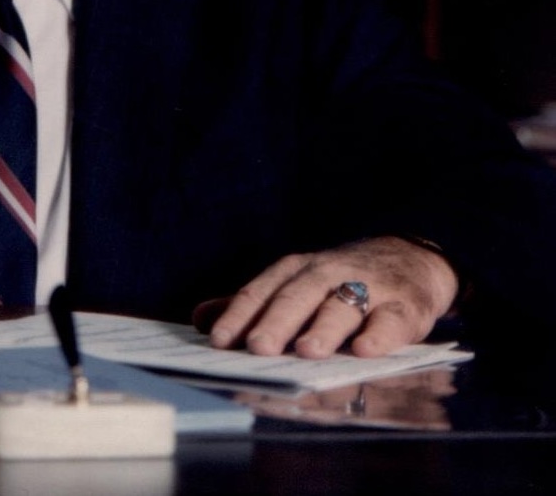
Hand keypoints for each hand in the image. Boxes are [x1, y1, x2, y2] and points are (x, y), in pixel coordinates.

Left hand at [192, 236, 458, 358]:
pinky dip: (379, 335)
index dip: (240, 315)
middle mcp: (327, 273)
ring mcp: (368, 287)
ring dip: (324, 327)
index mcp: (295, 270)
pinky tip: (364, 350)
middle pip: (298, 296)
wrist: (408, 259)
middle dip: (277, 321)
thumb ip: (252, 305)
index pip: (261, 291)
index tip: (219, 340)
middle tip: (258, 347)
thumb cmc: (339, 280)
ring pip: (343, 305)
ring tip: (306, 350)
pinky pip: (391, 320)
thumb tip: (201, 318)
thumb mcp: (294, 285)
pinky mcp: (405, 305)